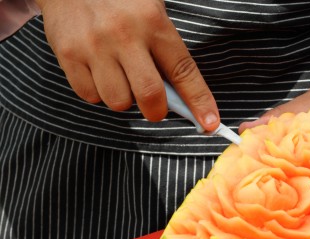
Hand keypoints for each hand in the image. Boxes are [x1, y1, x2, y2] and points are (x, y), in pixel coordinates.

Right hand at [36, 0, 219, 129]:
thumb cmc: (118, 1)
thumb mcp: (149, 13)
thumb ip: (164, 52)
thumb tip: (181, 98)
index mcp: (152, 22)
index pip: (183, 72)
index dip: (199, 102)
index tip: (209, 123)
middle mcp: (124, 34)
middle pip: (150, 96)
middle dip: (156, 111)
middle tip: (153, 106)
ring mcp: (94, 45)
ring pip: (119, 101)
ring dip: (123, 98)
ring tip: (118, 75)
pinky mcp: (68, 54)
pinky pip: (90, 96)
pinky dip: (97, 92)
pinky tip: (97, 71)